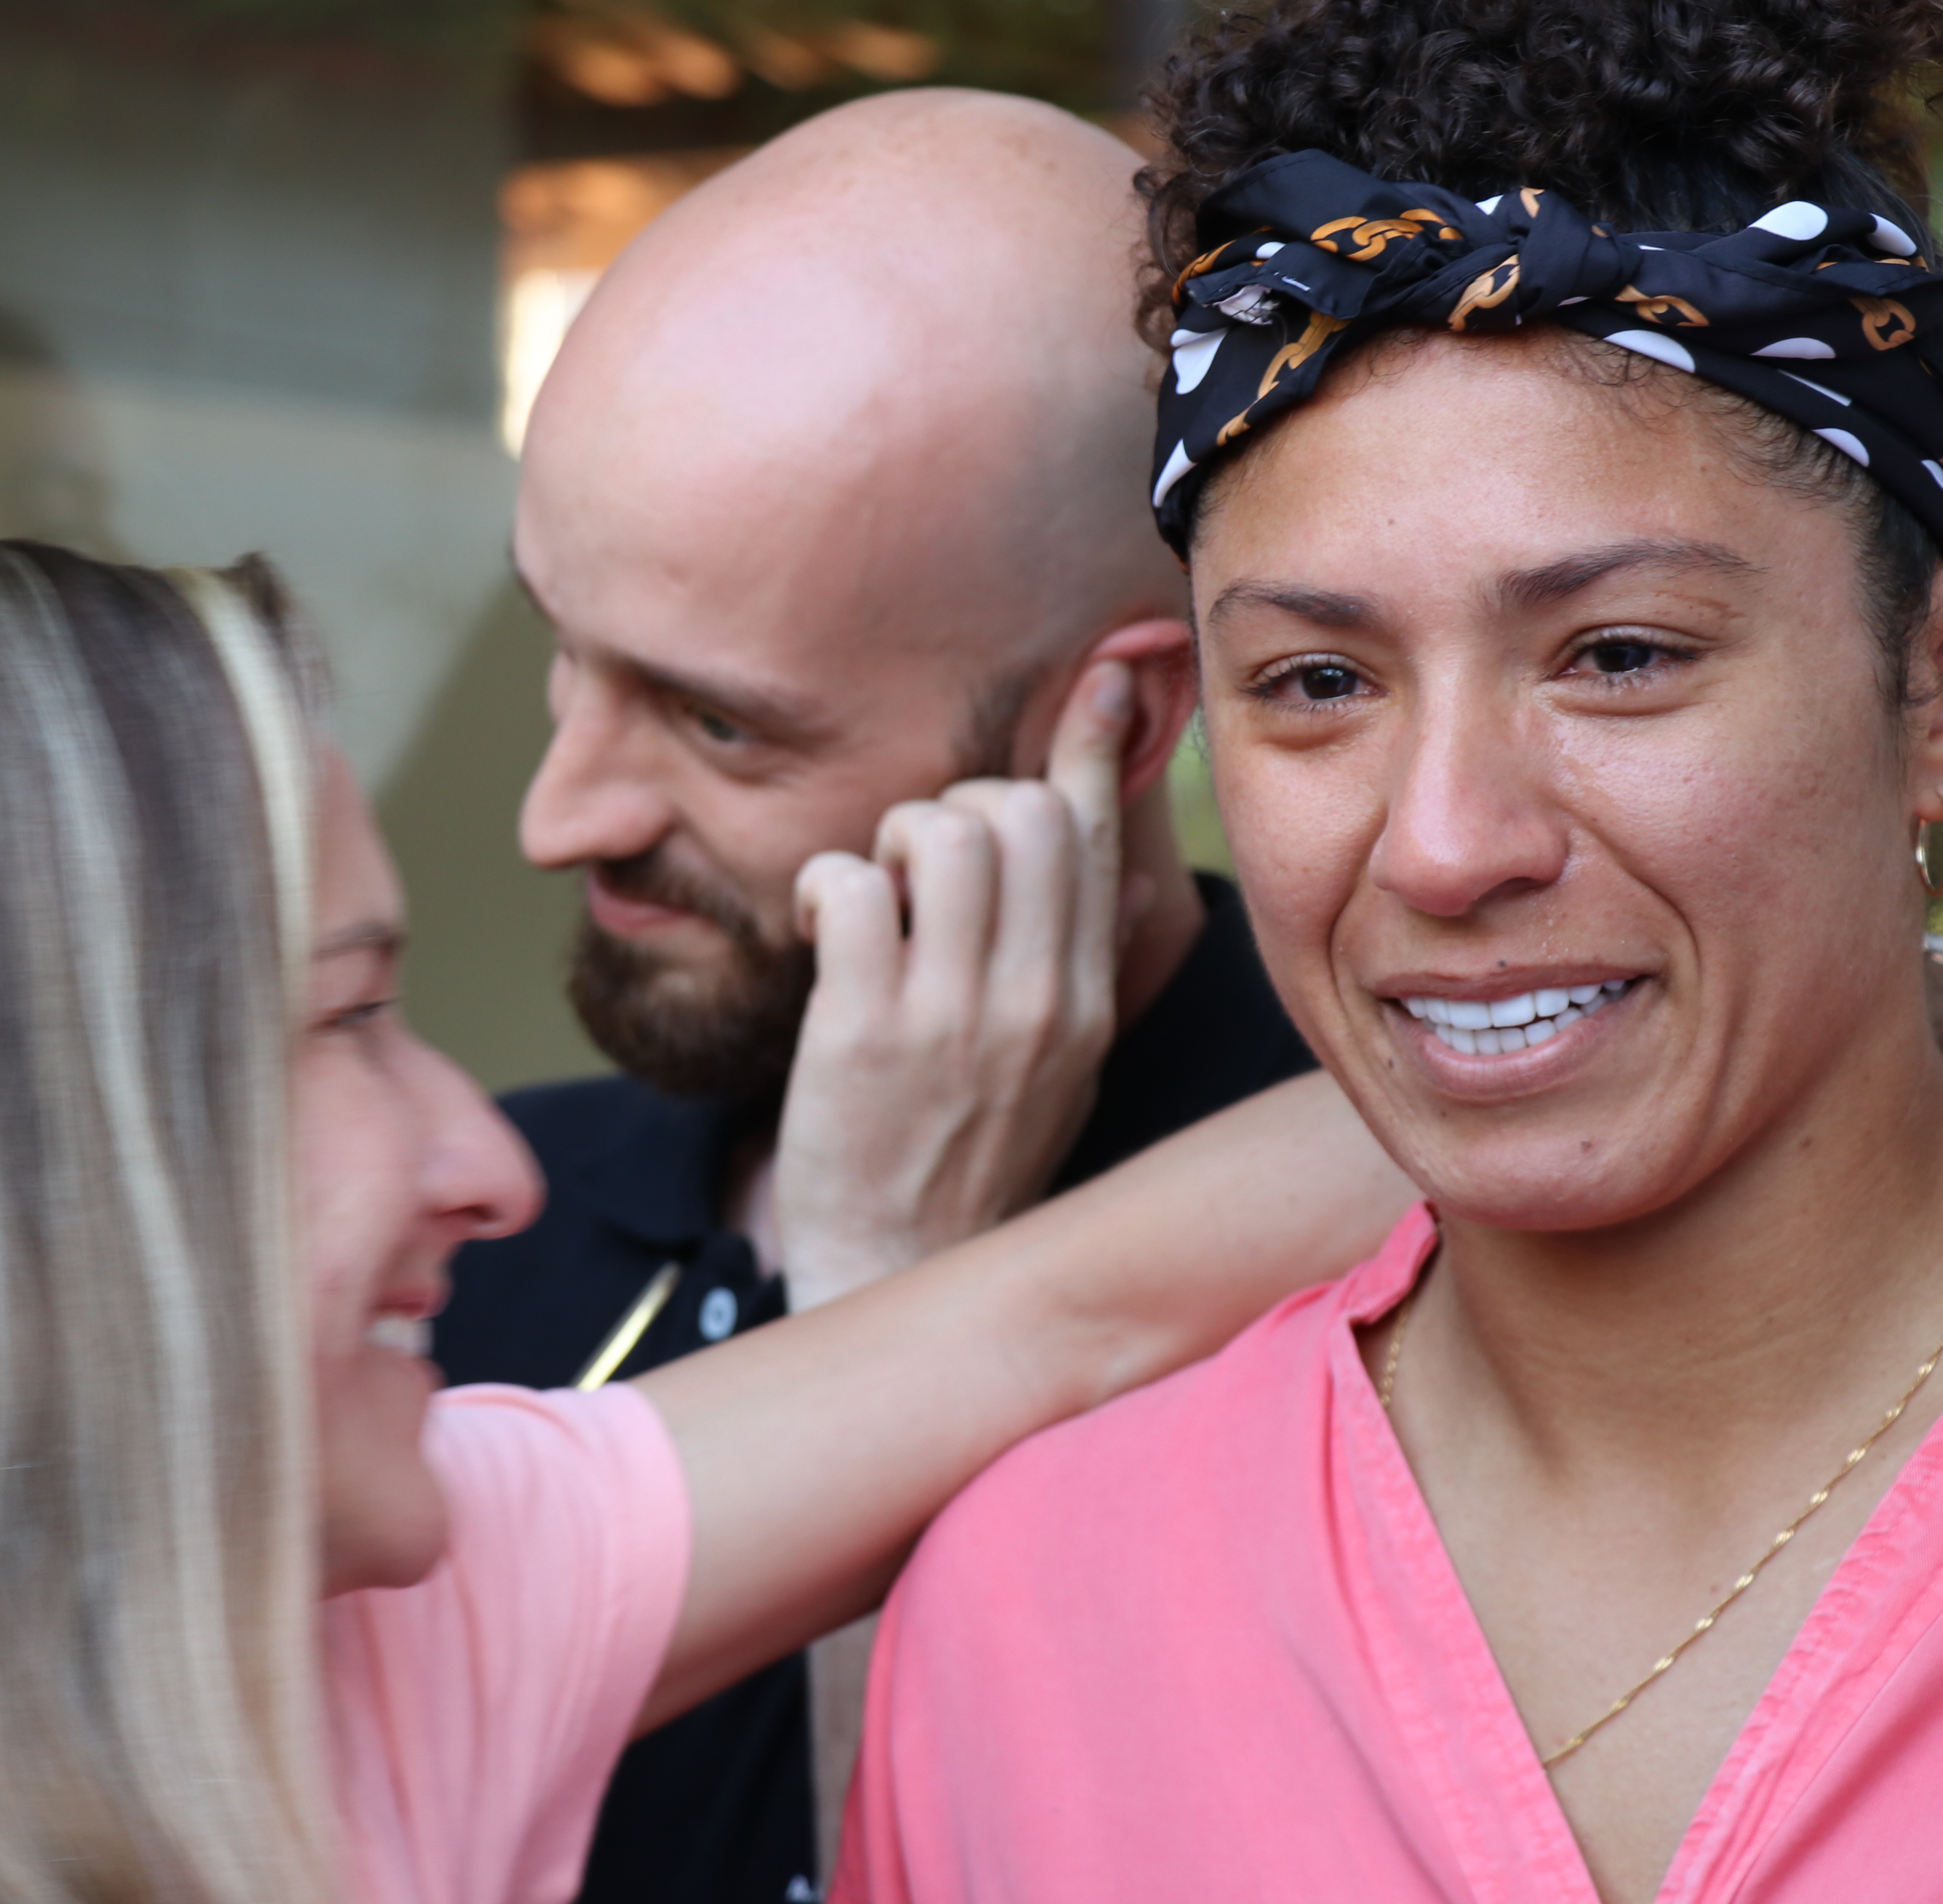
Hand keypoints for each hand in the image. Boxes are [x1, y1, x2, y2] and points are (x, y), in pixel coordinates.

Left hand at [769, 660, 1134, 1307]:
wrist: (899, 1270)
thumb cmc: (968, 1155)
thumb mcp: (1057, 1064)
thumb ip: (1085, 958)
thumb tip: (1125, 869)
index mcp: (1083, 996)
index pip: (1096, 833)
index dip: (1095, 738)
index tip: (1104, 672)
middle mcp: (1034, 998)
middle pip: (1017, 808)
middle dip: (955, 806)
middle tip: (917, 870)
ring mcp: (951, 1015)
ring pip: (940, 828)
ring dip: (889, 839)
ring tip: (872, 899)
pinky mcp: (863, 1033)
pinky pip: (849, 887)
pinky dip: (823, 887)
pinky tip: (817, 933)